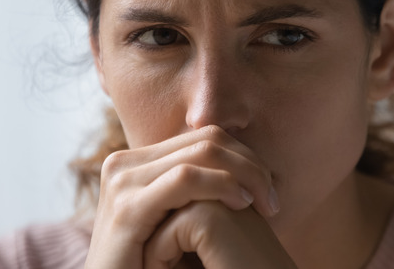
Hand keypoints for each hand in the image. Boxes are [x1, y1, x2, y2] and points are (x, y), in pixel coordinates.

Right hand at [84, 125, 295, 268]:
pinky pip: (186, 179)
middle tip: (272, 198)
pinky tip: (242, 204)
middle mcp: (125, 163)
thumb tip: (247, 169)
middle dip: (249, 164)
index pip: (205, 138)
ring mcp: (122, 182)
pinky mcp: (126, 208)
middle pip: (206, 139)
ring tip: (264, 203)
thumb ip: (200, 192)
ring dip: (243, 174)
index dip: (244, 156)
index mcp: (138, 163)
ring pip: (201, 153)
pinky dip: (222, 185)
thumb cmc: (153, 268)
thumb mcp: (177, 221)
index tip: (268, 188)